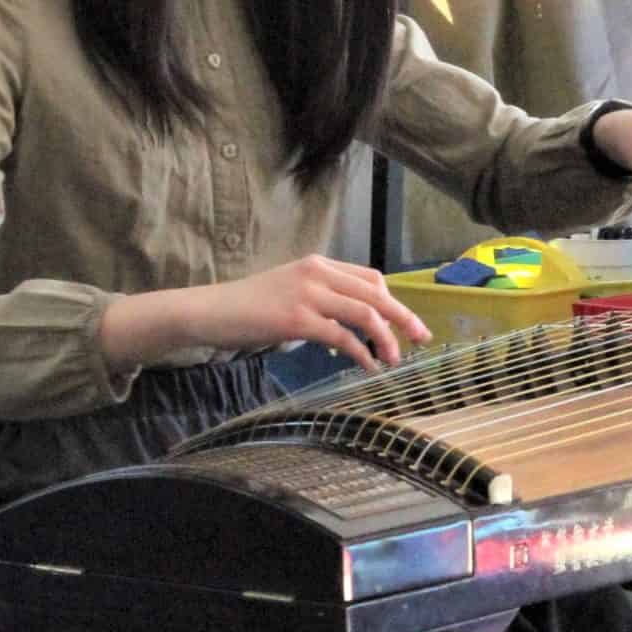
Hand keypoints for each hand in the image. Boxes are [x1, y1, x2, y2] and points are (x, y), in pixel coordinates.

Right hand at [101, 255, 433, 373]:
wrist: (209, 311)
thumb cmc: (248, 308)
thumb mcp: (290, 293)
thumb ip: (321, 302)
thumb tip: (350, 331)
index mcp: (318, 264)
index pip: (371, 278)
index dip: (394, 302)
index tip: (406, 324)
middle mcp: (317, 272)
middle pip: (376, 293)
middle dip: (404, 318)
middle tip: (422, 339)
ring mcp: (307, 294)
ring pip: (365, 312)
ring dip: (386, 338)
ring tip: (393, 359)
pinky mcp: (296, 319)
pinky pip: (342, 336)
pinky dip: (361, 353)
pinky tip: (367, 366)